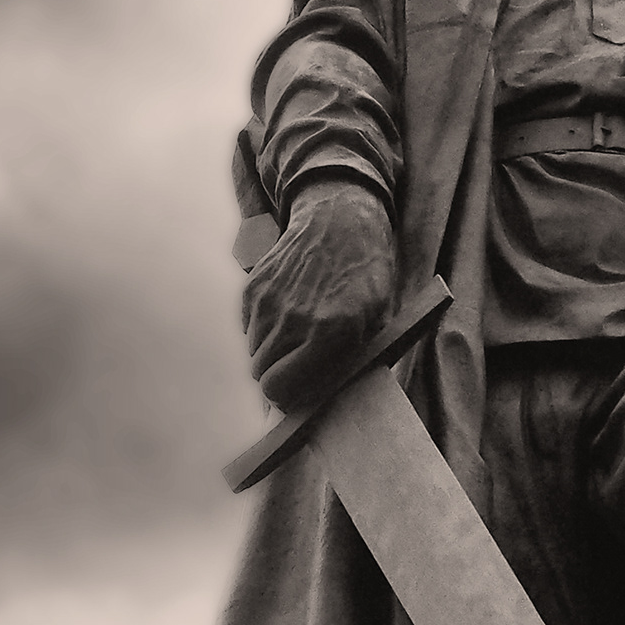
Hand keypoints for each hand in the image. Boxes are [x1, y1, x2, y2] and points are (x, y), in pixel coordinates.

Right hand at [241, 179, 395, 411]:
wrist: (341, 220)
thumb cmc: (366, 277)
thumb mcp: (376, 324)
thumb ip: (349, 364)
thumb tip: (320, 403)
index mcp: (330, 333)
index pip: (279, 389)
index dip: (286, 400)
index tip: (295, 397)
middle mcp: (294, 319)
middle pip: (261, 376)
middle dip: (277, 378)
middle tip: (297, 368)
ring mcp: (269, 301)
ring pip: (254, 354)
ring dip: (271, 355)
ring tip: (296, 338)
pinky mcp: (254, 287)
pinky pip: (248, 329)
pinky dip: (262, 331)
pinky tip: (286, 315)